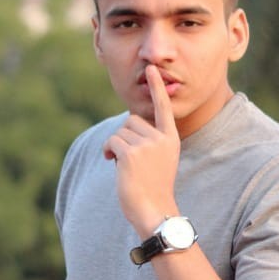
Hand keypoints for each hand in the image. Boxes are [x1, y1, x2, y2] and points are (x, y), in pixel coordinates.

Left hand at [103, 66, 180, 235]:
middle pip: (132, 120)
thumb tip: (127, 123)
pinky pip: (112, 140)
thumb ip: (148, 140)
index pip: (163, 107)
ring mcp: (147, 145)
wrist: (154, 210)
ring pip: (120, 131)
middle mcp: (161, 138)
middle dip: (124, 135)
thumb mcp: (158, 159)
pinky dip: (107, 150)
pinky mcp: (131, 154)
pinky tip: (112, 162)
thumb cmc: (153, 187)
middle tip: (128, 158)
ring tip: (123, 164)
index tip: (151, 69)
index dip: (156, 88)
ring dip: (115, 145)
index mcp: (170, 138)